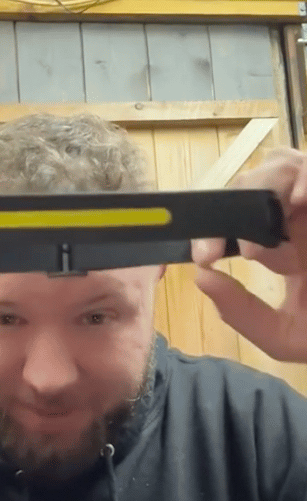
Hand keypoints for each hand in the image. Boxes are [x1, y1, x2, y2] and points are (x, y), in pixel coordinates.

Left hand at [192, 147, 306, 362]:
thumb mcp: (286, 336)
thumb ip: (242, 313)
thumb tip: (203, 279)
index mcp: (284, 245)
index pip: (237, 221)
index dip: (213, 232)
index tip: (204, 258)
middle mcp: (302, 218)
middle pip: (255, 184)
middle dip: (236, 205)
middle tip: (236, 245)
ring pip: (284, 164)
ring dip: (270, 189)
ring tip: (273, 225)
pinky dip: (305, 178)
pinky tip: (298, 200)